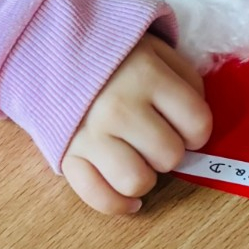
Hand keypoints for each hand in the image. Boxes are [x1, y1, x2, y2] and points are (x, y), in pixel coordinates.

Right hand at [60, 34, 211, 214]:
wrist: (51, 46)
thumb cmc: (113, 53)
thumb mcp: (154, 48)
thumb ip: (184, 77)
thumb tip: (196, 124)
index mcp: (146, 73)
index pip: (197, 123)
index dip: (197, 129)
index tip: (184, 123)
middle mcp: (119, 106)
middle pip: (170, 155)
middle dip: (168, 148)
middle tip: (154, 132)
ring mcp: (90, 133)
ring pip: (137, 182)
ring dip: (145, 174)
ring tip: (137, 155)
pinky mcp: (67, 154)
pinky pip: (99, 198)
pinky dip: (118, 203)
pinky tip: (127, 193)